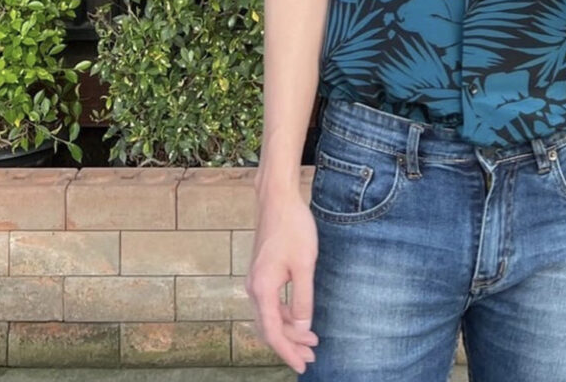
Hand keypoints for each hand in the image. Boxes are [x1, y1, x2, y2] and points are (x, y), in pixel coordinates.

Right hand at [246, 195, 318, 372]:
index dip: (288, 352)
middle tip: (311, 357)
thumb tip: (304, 327)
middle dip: (290, 345)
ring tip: (310, 340)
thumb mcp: (305, 264)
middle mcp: (254, 288)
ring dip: (289, 330)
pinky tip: (300, 317)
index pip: (274, 332)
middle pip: (270, 328)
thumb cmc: (293, 227)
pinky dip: (285, 315)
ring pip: (270, 316)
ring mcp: (256, 280)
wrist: (277, 199)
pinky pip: (271, 303)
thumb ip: (303, 298)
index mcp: (263, 289)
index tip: (302, 366)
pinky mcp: (262, 272)